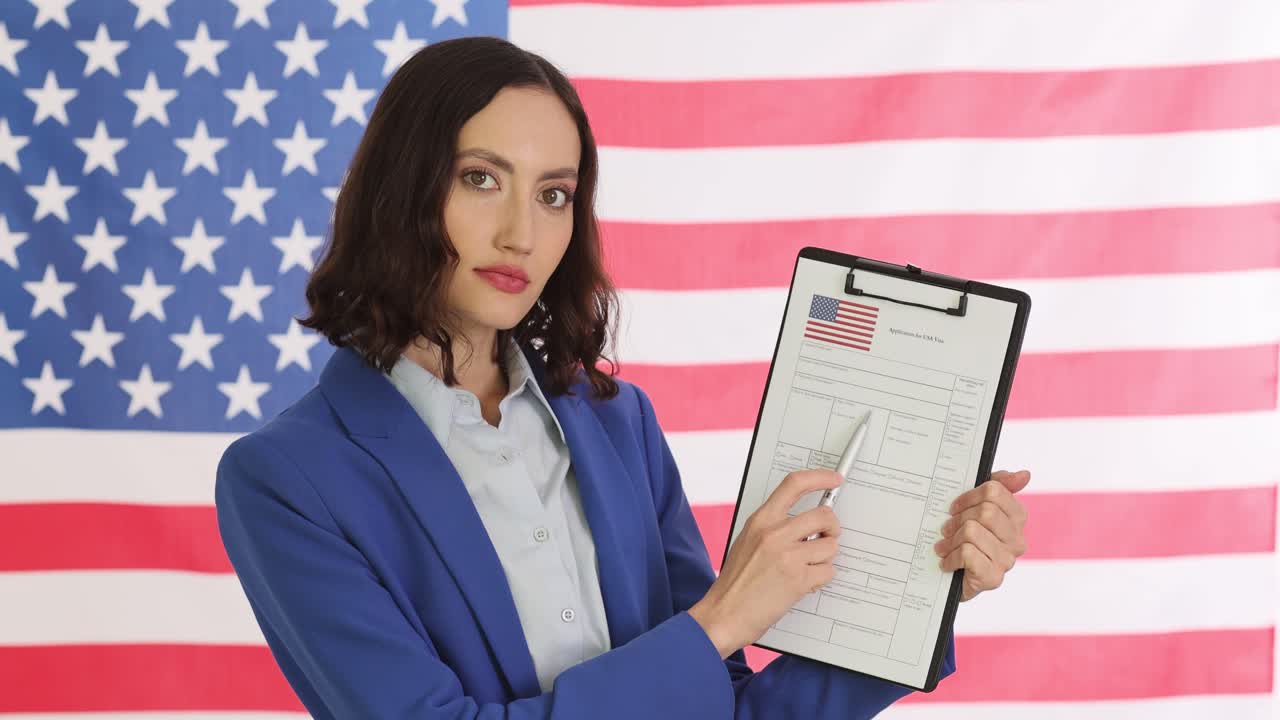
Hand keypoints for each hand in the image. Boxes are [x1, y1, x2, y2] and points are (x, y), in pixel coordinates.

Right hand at [689, 469, 843, 658]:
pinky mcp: (798, 580)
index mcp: (760, 520)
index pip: (794, 484)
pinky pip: (828, 571)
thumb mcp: (747, 541)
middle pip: (824, 516)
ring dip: (824, 558)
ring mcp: (788, 556)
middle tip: (826, 538)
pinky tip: (803, 584)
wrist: (723, 614)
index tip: (834, 480)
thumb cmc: (735, 582)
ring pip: (831, 546)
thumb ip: (773, 527)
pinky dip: (821, 579)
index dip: (819, 478)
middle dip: (832, 528)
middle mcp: (775, 533)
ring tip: (806, 568)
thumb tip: (806, 523)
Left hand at [933, 469, 1030, 601]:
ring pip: (972, 531)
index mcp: (1016, 518)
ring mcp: (1007, 560)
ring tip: (945, 546)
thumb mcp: (976, 506)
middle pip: (985, 512)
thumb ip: (998, 486)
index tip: (955, 507)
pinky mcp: (993, 578)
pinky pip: (967, 553)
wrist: (951, 579)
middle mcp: (1017, 540)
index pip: (995, 491)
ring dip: (951, 540)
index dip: (969, 496)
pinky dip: (951, 557)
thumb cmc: (964, 538)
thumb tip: (1024, 475)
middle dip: (958, 519)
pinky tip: (948, 562)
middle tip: (947, 529)